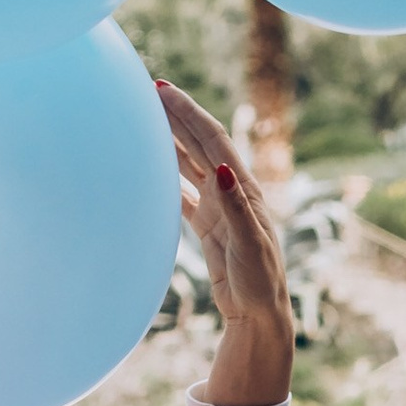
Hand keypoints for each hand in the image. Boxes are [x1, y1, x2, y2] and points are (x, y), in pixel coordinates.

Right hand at [159, 79, 293, 405]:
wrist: (260, 315)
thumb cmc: (261, 283)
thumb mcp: (250, 245)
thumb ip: (235, 207)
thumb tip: (220, 168)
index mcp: (243, 189)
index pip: (213, 140)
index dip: (189, 113)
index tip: (162, 90)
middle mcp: (232, 192)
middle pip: (200, 144)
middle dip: (177, 117)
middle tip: (147, 91)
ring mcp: (219, 209)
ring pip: (190, 165)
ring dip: (170, 142)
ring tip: (145, 121)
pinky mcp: (210, 228)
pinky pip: (185, 195)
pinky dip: (169, 178)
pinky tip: (151, 169)